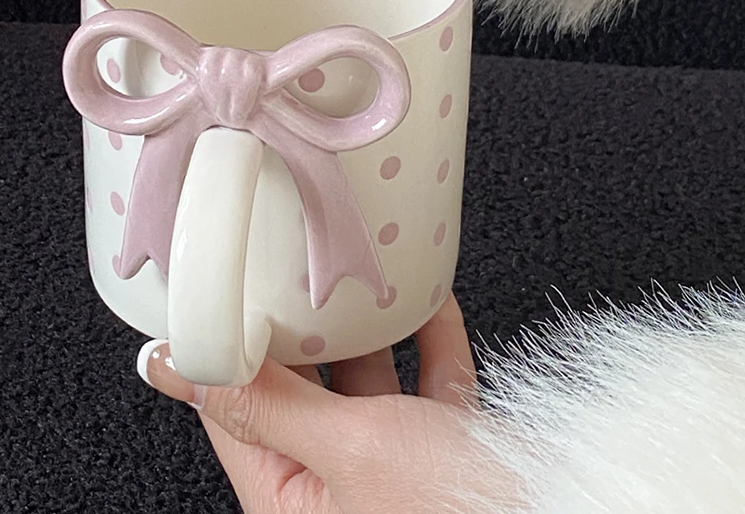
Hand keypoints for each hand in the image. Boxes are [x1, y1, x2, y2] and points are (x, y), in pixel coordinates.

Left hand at [138, 294, 509, 512]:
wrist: (574, 511)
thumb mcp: (349, 448)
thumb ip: (267, 402)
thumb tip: (176, 364)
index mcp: (292, 499)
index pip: (233, 406)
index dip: (223, 343)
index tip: (217, 286)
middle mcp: (340, 486)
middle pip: (299, 386)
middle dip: (297, 324)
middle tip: (286, 261)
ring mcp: (398, 469)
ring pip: (365, 379)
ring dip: (365, 325)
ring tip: (353, 270)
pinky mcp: (452, 453)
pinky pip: (430, 382)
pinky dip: (428, 337)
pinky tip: (426, 296)